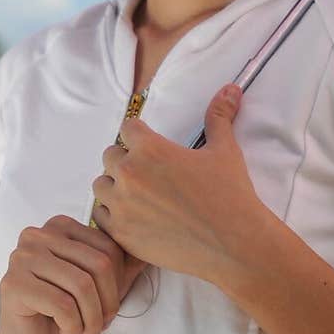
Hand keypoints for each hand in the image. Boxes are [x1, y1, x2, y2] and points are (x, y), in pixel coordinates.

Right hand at [0, 214, 147, 333]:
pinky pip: (62, 304)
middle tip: (100, 328)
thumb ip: (122, 266)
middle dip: (108, 304)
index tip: (109, 311)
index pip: (109, 248)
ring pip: (81, 285)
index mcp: (60, 226)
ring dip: (91, 320)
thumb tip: (153, 250)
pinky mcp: (13, 284)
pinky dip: (73, 328)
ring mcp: (21, 257)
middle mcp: (37, 235)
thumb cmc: (63, 318)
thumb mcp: (100, 289)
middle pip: (98, 265)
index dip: (117, 285)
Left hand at [90, 84, 261, 280]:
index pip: (128, 129)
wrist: (234, 244)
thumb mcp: (224, 150)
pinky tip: (133, 217)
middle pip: (110, 156)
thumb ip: (219, 116)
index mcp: (150, 148)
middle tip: (148, 174)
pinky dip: (112, 215)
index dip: (140, 136)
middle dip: (126, 161)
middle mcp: (130, 174)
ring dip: (114, 186)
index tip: (150, 147)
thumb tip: (230, 88)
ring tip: (137, 195)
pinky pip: (100, 216)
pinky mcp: (122, 233)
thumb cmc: (230, 194)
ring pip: (101, 185)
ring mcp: (122, 205)